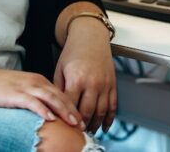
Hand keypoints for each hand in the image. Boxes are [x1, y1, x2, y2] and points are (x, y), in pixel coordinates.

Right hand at [0, 67, 83, 128]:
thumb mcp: (21, 89)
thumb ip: (34, 97)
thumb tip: (46, 112)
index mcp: (38, 80)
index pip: (60, 93)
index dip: (72, 106)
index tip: (81, 119)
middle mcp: (35, 81)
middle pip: (60, 96)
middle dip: (73, 110)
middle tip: (83, 124)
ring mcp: (25, 87)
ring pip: (51, 98)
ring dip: (64, 110)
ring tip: (74, 122)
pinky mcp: (15, 94)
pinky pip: (33, 102)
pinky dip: (43, 110)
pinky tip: (51, 118)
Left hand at [54, 17, 116, 132]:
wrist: (90, 37)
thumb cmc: (73, 52)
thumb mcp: (60, 68)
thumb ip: (58, 89)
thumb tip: (56, 107)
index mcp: (76, 79)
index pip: (71, 106)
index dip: (67, 119)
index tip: (64, 127)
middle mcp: (92, 83)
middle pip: (87, 112)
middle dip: (82, 125)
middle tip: (77, 133)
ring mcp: (105, 84)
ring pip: (101, 112)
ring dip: (95, 125)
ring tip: (89, 131)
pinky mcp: (113, 84)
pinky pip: (113, 106)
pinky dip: (109, 118)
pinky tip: (104, 126)